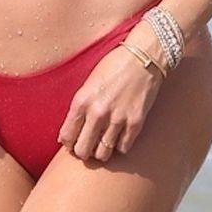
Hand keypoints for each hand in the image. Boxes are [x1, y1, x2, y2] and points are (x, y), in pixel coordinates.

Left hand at [58, 46, 163, 166]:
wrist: (144, 57)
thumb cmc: (114, 66)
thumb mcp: (89, 83)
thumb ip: (79, 108)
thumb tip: (67, 135)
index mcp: (82, 100)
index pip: (67, 136)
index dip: (68, 143)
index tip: (73, 141)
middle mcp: (98, 112)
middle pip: (83, 150)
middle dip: (83, 151)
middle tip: (87, 146)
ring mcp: (118, 118)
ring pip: (103, 154)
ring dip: (101, 151)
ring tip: (103, 142)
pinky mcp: (136, 122)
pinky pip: (123, 148)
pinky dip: (120, 145)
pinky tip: (119, 135)